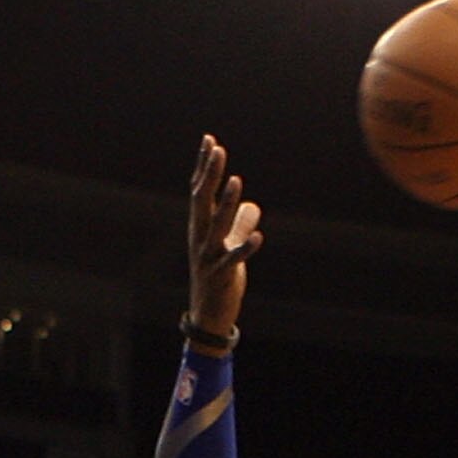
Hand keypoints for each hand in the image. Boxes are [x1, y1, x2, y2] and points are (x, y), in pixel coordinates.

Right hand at [184, 135, 259, 341]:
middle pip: (202, 201)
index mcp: (200, 228)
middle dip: (211, 175)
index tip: (210, 140)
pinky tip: (258, 236)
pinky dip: (244, 248)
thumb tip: (253, 206)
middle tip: (219, 150)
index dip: (204, 166)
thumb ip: (240, 225)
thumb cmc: (218, 279)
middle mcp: (200, 239)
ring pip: (216, 226)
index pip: (200, 191)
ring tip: (238, 181)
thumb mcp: (229, 248)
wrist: (208, 317)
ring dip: (227, 204)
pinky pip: (233, 261)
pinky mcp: (220, 277)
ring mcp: (208, 258)